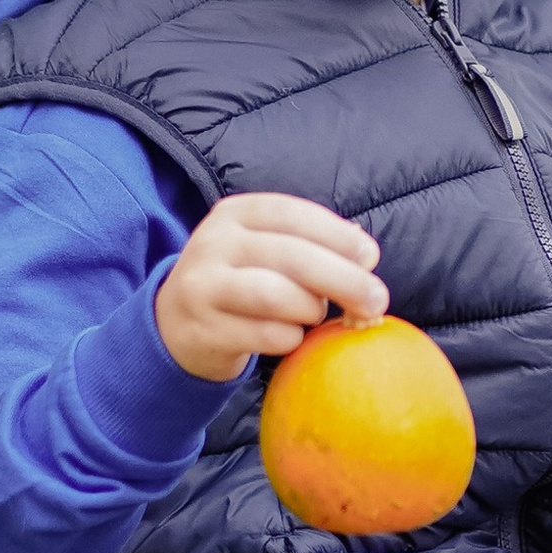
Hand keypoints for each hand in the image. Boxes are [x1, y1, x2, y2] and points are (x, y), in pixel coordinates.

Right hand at [155, 192, 385, 383]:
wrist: (175, 325)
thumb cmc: (240, 282)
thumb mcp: (266, 250)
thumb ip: (311, 244)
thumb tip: (364, 250)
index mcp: (236, 213)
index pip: (294, 215)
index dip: (337, 236)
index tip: (371, 258)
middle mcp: (215, 243)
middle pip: (292, 257)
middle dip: (344, 279)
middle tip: (376, 302)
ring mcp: (203, 286)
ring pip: (276, 295)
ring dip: (311, 309)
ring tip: (316, 316)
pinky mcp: (204, 329)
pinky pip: (266, 335)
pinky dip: (291, 339)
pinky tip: (291, 337)